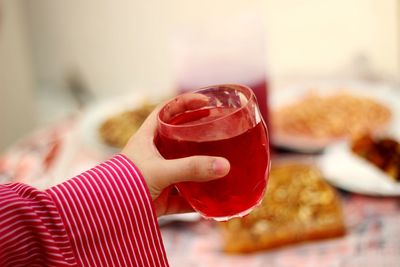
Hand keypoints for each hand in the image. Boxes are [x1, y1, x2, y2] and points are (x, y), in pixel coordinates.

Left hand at [121, 94, 229, 215]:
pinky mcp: (163, 199)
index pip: (165, 111)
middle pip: (179, 139)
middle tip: (219, 131)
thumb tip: (224, 166)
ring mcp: (160, 177)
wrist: (109, 217)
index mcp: (147, 139)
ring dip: (201, 170)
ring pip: (185, 169)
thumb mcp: (160, 171)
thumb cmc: (125, 184)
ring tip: (223, 165)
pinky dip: (198, 201)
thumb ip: (191, 168)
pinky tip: (214, 201)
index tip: (205, 102)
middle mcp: (154, 156)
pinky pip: (185, 198)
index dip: (184, 103)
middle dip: (198, 136)